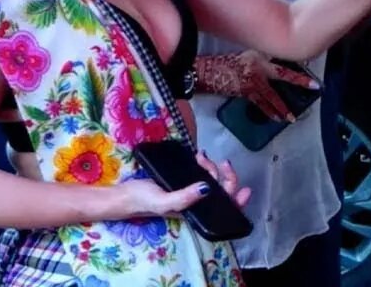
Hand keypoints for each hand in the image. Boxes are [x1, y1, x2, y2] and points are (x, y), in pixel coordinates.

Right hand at [122, 152, 251, 217]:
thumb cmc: (143, 201)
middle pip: (222, 190)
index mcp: (196, 213)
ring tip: (201, 157)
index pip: (224, 209)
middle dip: (225, 175)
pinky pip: (202, 174)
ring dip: (213, 167)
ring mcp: (191, 192)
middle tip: (220, 162)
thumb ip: (184, 198)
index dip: (237, 201)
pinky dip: (204, 165)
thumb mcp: (164, 202)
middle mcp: (197, 204)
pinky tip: (199, 157)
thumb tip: (207, 188)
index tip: (246, 189)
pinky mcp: (184, 182)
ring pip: (213, 180)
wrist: (124, 194)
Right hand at [195, 51, 319, 121]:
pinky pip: (260, 104)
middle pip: (280, 83)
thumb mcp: (249, 54)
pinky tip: (275, 117)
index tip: (314, 84)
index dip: (299, 77)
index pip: (284, 69)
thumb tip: (281, 62)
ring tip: (290, 118)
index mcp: (261, 61)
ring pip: (270, 99)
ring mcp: (251, 86)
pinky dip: (268, 110)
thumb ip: (265, 59)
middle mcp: (258, 73)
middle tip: (308, 97)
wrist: (208, 72)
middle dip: (294, 91)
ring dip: (280, 109)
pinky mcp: (244, 95)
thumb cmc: (228, 61)